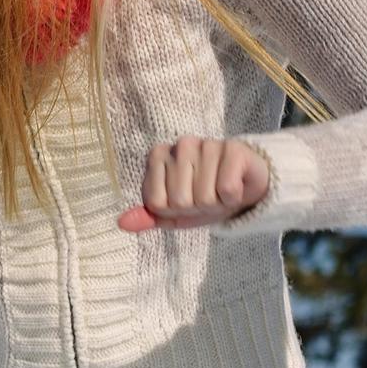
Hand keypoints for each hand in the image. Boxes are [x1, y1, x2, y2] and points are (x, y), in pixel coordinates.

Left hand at [118, 137, 268, 230]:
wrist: (244, 187)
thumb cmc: (203, 197)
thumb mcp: (173, 213)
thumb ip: (148, 217)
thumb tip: (122, 223)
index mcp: (157, 156)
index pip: (156, 202)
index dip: (173, 210)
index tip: (185, 201)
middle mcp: (180, 145)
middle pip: (180, 201)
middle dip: (196, 208)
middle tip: (206, 197)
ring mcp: (206, 144)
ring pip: (203, 196)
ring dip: (216, 203)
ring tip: (220, 192)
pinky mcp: (233, 148)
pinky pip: (226, 189)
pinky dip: (232, 198)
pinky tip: (235, 187)